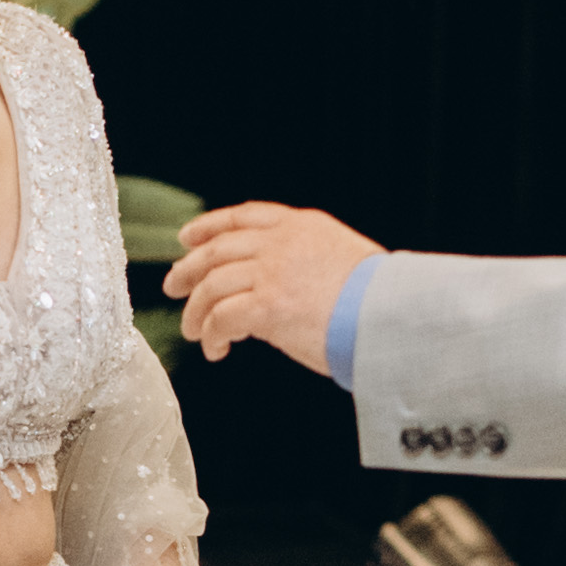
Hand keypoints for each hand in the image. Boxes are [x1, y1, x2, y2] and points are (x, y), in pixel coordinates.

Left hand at [164, 199, 384, 375]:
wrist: (392, 317)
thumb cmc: (378, 301)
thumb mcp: (342, 259)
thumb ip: (304, 261)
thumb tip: (276, 285)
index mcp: (301, 226)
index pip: (244, 217)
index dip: (210, 226)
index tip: (188, 238)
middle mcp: (281, 243)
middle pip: (216, 249)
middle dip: (188, 268)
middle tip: (173, 287)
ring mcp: (270, 273)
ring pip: (211, 286)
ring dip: (196, 311)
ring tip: (194, 331)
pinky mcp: (265, 307)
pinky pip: (221, 319)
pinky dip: (212, 335)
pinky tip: (217, 349)